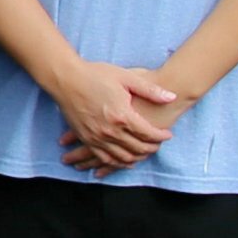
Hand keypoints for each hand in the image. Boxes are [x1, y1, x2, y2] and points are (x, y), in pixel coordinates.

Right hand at [55, 60, 180, 171]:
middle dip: (152, 148)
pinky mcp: (86, 138)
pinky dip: (118, 163)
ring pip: (123, 157)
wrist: (65, 78)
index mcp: (122, 115)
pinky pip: (105, 158)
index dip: (161, 136)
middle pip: (138, 148)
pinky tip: (126, 161)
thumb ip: (150, 90)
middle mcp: (110, 130)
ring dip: (137, 157)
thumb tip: (172, 97)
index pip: (148, 133)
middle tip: (158, 144)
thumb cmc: (95, 74)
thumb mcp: (126, 77)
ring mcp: (96, 137)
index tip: (168, 134)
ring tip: (145, 152)